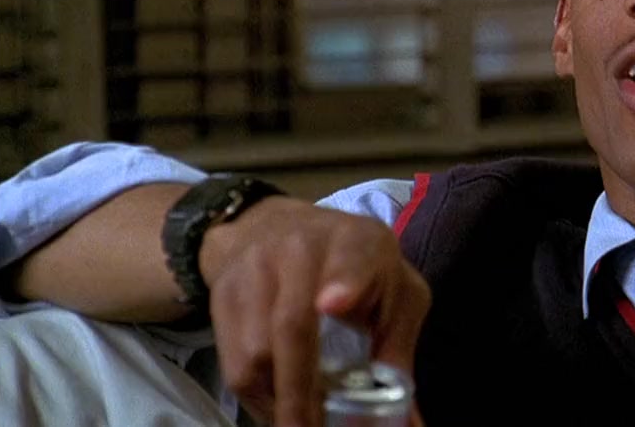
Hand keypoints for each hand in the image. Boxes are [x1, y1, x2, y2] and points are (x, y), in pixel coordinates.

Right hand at [200, 197, 429, 426]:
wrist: (277, 227)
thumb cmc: (356, 268)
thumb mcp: (393, 292)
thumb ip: (399, 351)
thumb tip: (410, 424)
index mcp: (358, 243)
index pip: (353, 257)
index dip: (345, 282)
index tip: (333, 306)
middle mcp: (301, 247)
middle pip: (293, 324)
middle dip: (302, 391)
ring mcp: (255, 268)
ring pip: (256, 351)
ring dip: (278, 400)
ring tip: (302, 423)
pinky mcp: (223, 293)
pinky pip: (232, 360)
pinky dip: (256, 397)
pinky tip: (278, 408)